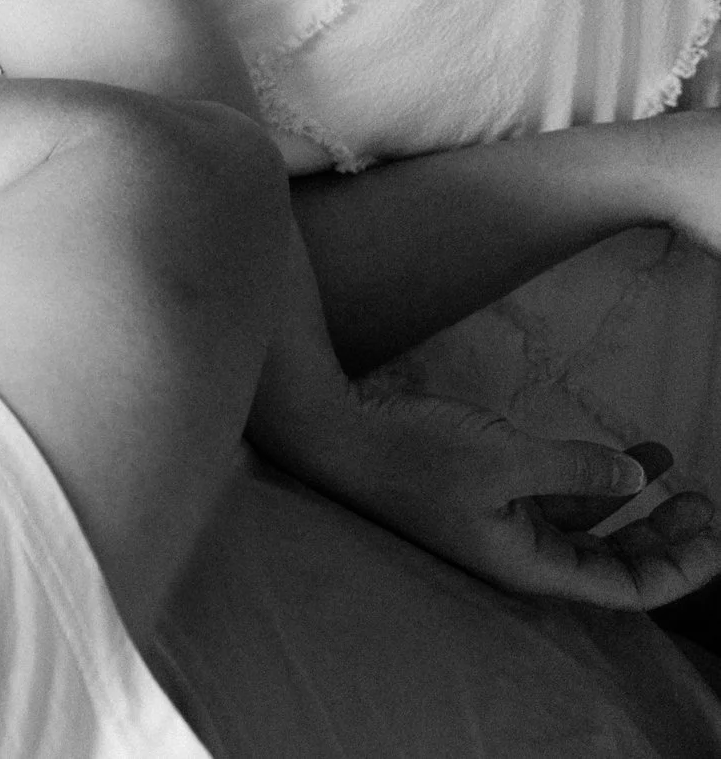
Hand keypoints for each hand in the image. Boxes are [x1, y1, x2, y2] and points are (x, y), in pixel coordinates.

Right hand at [298, 386, 720, 608]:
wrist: (337, 432)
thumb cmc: (412, 454)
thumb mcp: (504, 457)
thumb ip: (576, 469)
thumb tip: (638, 476)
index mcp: (526, 565)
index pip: (627, 588)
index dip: (680, 568)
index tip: (715, 532)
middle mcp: (521, 554)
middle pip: (614, 563)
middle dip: (668, 537)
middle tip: (706, 502)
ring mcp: (504, 524)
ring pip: (591, 527)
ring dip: (637, 501)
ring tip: (677, 468)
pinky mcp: (488, 493)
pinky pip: (560, 497)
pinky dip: (595, 478)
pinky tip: (625, 454)